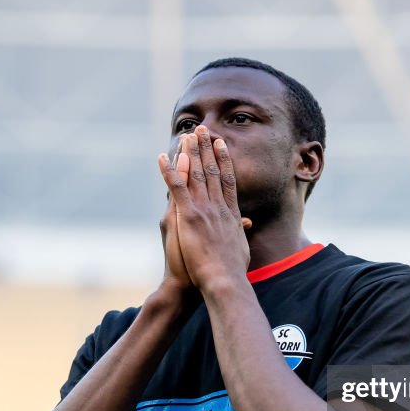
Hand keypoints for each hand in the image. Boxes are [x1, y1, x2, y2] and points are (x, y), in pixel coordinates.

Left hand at [159, 126, 251, 292]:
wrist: (224, 281)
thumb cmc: (232, 271)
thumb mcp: (241, 248)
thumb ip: (241, 232)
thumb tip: (247, 224)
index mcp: (230, 214)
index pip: (227, 181)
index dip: (223, 160)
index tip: (220, 144)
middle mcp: (218, 207)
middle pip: (212, 171)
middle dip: (206, 148)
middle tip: (202, 129)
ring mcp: (204, 211)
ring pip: (196, 174)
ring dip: (190, 152)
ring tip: (186, 135)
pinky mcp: (189, 217)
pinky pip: (177, 189)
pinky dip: (169, 172)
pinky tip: (162, 158)